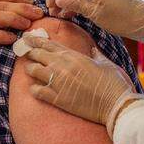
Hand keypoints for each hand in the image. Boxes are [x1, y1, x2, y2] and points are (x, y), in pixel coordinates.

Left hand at [22, 37, 142, 128]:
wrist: (116, 105)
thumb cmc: (114, 84)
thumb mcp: (106, 63)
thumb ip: (96, 54)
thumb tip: (92, 50)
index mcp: (74, 56)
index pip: (48, 44)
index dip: (35, 40)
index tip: (27, 38)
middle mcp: (62, 66)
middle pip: (36, 54)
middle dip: (31, 53)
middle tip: (27, 53)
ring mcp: (58, 83)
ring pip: (32, 70)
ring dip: (32, 70)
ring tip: (34, 72)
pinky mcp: (57, 99)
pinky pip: (36, 91)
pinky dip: (35, 89)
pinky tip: (38, 89)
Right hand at [47, 0, 143, 47]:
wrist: (143, 20)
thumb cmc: (120, 17)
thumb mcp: (95, 13)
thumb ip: (75, 4)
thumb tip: (59, 0)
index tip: (53, 4)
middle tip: (52, 10)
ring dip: (67, 0)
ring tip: (59, 15)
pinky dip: (77, 3)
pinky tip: (70, 14)